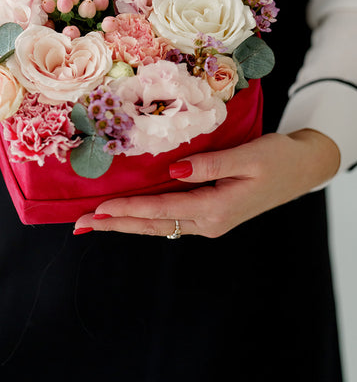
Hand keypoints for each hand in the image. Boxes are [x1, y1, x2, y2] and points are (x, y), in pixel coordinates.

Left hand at [74, 130, 340, 237]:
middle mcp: (209, 221)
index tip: (99, 208)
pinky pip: (170, 219)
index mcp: (217, 209)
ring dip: (126, 223)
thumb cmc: (277, 158)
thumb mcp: (248, 156)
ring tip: (95, 222)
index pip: (162, 210)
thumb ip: (210, 164)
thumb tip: (174, 169)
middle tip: (80, 225)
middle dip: (116, 224)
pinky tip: (129, 215)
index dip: (129, 209)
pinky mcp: (210, 213)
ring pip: (159, 225)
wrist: (302, 169)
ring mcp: (210, 221)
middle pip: (154, 225)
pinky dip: (145, 218)